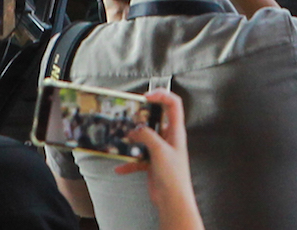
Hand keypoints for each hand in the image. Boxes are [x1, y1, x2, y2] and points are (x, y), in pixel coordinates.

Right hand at [115, 90, 203, 229]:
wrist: (172, 200)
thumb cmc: (173, 176)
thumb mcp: (159, 151)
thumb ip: (147, 136)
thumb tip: (135, 129)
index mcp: (176, 131)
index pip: (173, 104)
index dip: (162, 95)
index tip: (146, 96)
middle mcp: (169, 138)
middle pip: (156, 119)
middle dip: (142, 117)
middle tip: (130, 115)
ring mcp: (160, 150)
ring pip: (144, 138)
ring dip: (133, 139)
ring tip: (122, 138)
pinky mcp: (153, 162)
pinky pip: (138, 158)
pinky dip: (129, 162)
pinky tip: (120, 167)